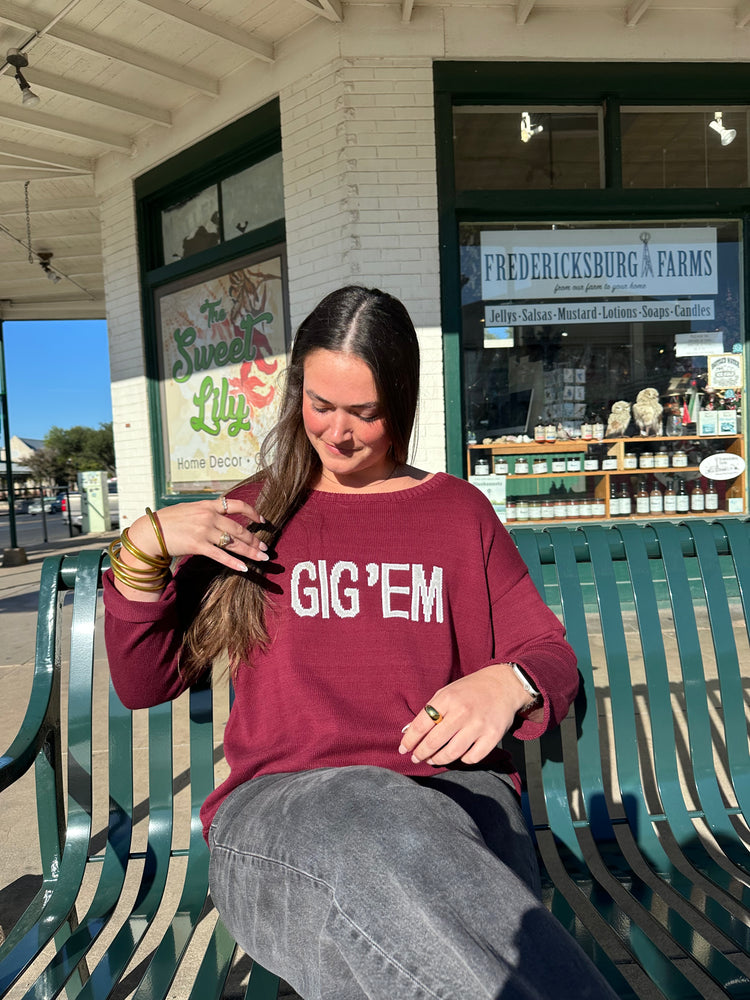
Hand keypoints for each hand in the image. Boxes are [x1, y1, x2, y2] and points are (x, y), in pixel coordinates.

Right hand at [112, 497, 267, 598]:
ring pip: (233, 543)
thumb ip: (207, 510)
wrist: (151, 530)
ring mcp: (204, 531)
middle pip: (239, 529)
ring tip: (262, 558)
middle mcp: (208, 516)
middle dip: (254, 539)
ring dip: (250, 552)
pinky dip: (234, 563)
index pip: (237, 505)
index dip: (253, 512)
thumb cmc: (169, 520)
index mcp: (208, 505)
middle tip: (265, 548)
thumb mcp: (190, 508)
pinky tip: (245, 569)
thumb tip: (221, 514)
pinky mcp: (198, 546)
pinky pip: (220, 556)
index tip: (263, 521)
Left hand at [397, 663, 532, 766]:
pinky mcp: (493, 736)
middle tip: (415, 758)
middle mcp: (462, 712)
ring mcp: (479, 725)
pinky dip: (462, 760)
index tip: (403, 749)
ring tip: (432, 759)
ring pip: (452, 753)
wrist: (503, 685)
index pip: (421, 725)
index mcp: (447, 698)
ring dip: (437, 759)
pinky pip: (472, 757)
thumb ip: (430, 711)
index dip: (409, 740)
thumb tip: (408, 732)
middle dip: (420, 754)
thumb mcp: (447, 693)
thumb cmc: (470, 690)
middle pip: (433, 741)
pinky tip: (458, 756)